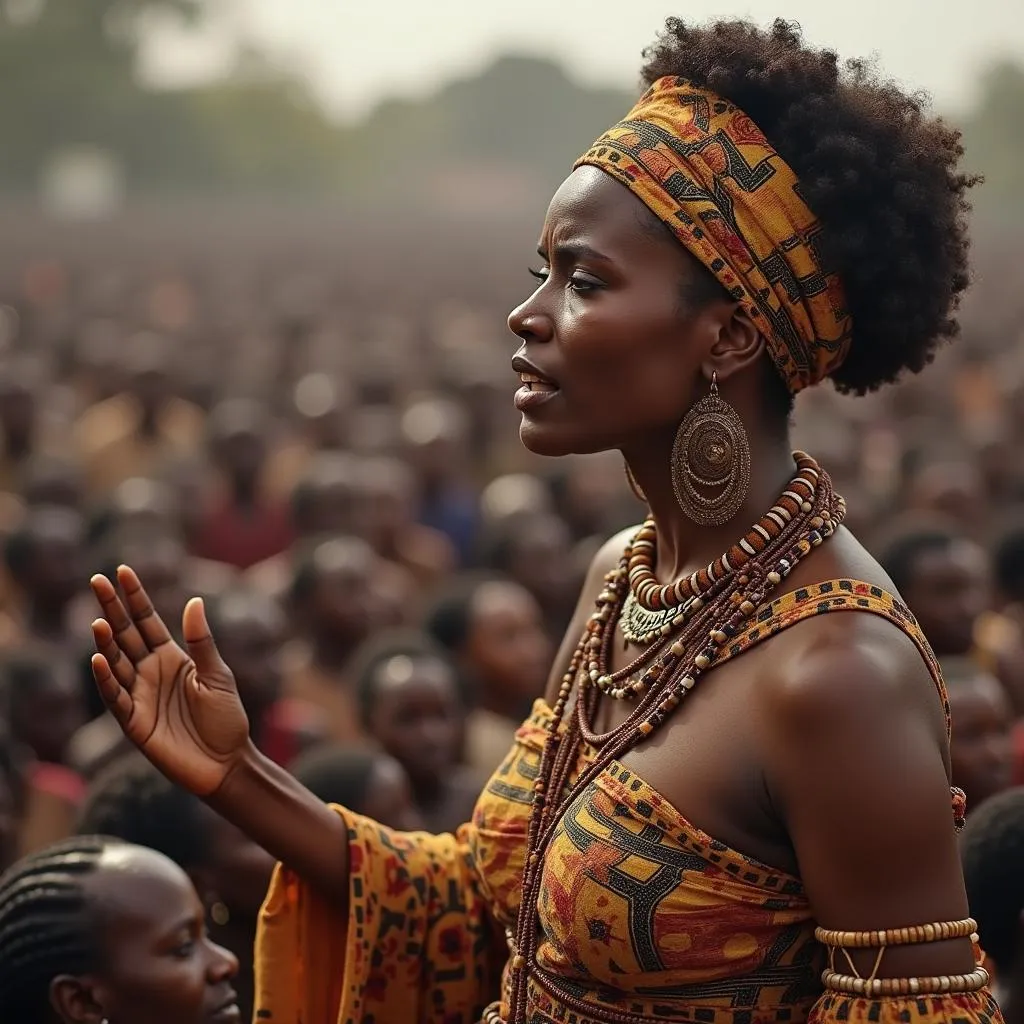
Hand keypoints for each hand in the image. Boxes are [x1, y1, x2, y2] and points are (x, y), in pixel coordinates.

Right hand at [90, 566, 251, 796]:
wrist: (228, 762)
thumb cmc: (226, 719)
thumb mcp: (217, 675)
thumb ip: (202, 642)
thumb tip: (195, 601)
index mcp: (172, 657)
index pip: (147, 620)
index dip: (134, 597)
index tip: (122, 570)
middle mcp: (151, 672)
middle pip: (126, 634)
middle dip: (112, 608)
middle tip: (96, 580)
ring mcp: (140, 695)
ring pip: (116, 663)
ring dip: (105, 643)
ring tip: (98, 621)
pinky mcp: (135, 722)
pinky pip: (115, 697)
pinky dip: (106, 679)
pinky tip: (98, 659)